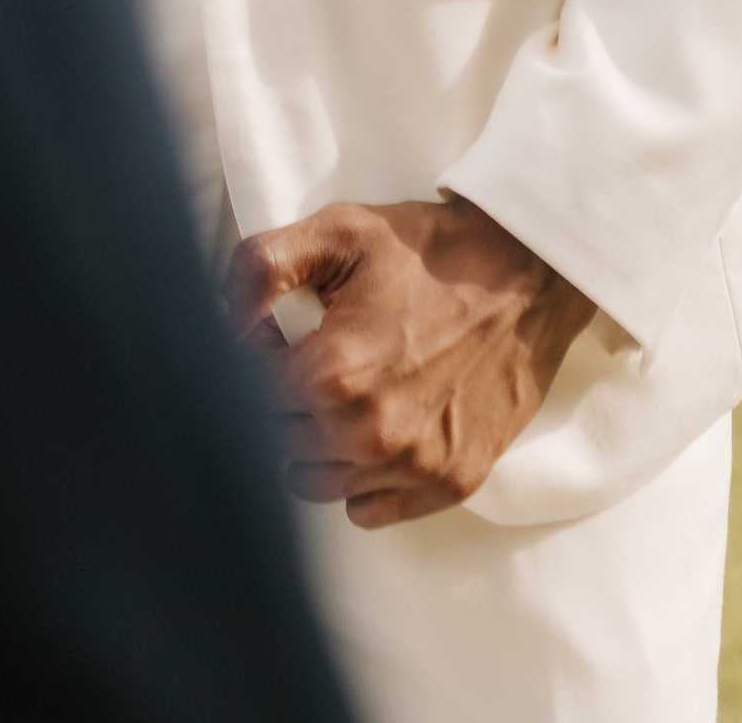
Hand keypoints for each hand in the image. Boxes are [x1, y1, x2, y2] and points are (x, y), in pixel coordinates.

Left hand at [226, 196, 594, 528]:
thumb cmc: (428, 251)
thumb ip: (260, 267)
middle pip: (278, 444)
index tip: (277, 334)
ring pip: (315, 484)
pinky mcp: (449, 483)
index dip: (253, 361)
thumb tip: (216, 314)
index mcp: (334, 374)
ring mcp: (414, 467)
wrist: (525, 273)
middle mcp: (370, 434)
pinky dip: (357, 479)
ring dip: (313, 444)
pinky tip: (372, 426)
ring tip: (340, 392)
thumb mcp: (338, 231)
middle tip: (311, 356)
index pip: (247, 398)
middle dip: (280, 402)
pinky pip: (368, 511)